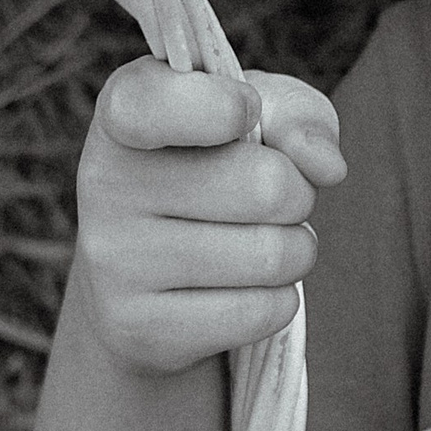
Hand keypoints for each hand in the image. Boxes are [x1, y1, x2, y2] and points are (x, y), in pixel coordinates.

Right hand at [75, 57, 343, 375]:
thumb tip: (326, 165)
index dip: (226, 106)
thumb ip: (296, 115)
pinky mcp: (142, 328)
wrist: (146, 281)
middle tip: (274, 198)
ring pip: (273, 255)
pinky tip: (243, 287)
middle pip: (265, 185)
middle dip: (298, 193)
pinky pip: (264, 311)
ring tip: (262, 242)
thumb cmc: (213, 171)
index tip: (245, 113)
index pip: (162, 102)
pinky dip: (279, 299)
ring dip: (295, 250)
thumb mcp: (254, 118)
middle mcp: (105, 183)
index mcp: (123, 113)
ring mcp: (116, 262)